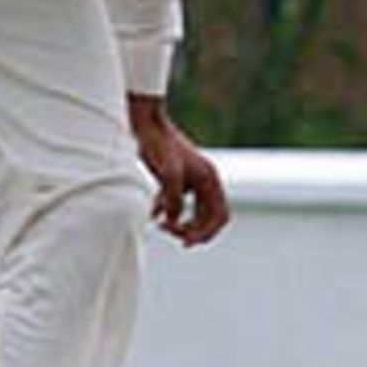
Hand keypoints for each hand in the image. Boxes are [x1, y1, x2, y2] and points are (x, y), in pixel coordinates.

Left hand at [128, 94, 229, 247]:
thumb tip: (172, 220)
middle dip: (191, 230)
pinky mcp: (175, 179)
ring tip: (161, 225)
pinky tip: (153, 215)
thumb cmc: (159, 145)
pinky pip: (177, 204)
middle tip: (169, 232)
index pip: (220, 216)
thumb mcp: (169, 174)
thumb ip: (174, 200)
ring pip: (193, 213)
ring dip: (179, 223)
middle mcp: (204, 181)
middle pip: (207, 218)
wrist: (146, 124)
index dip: (207, 233)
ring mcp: (190, 180)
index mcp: (210, 179)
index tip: (186, 242)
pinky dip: (167, 212)